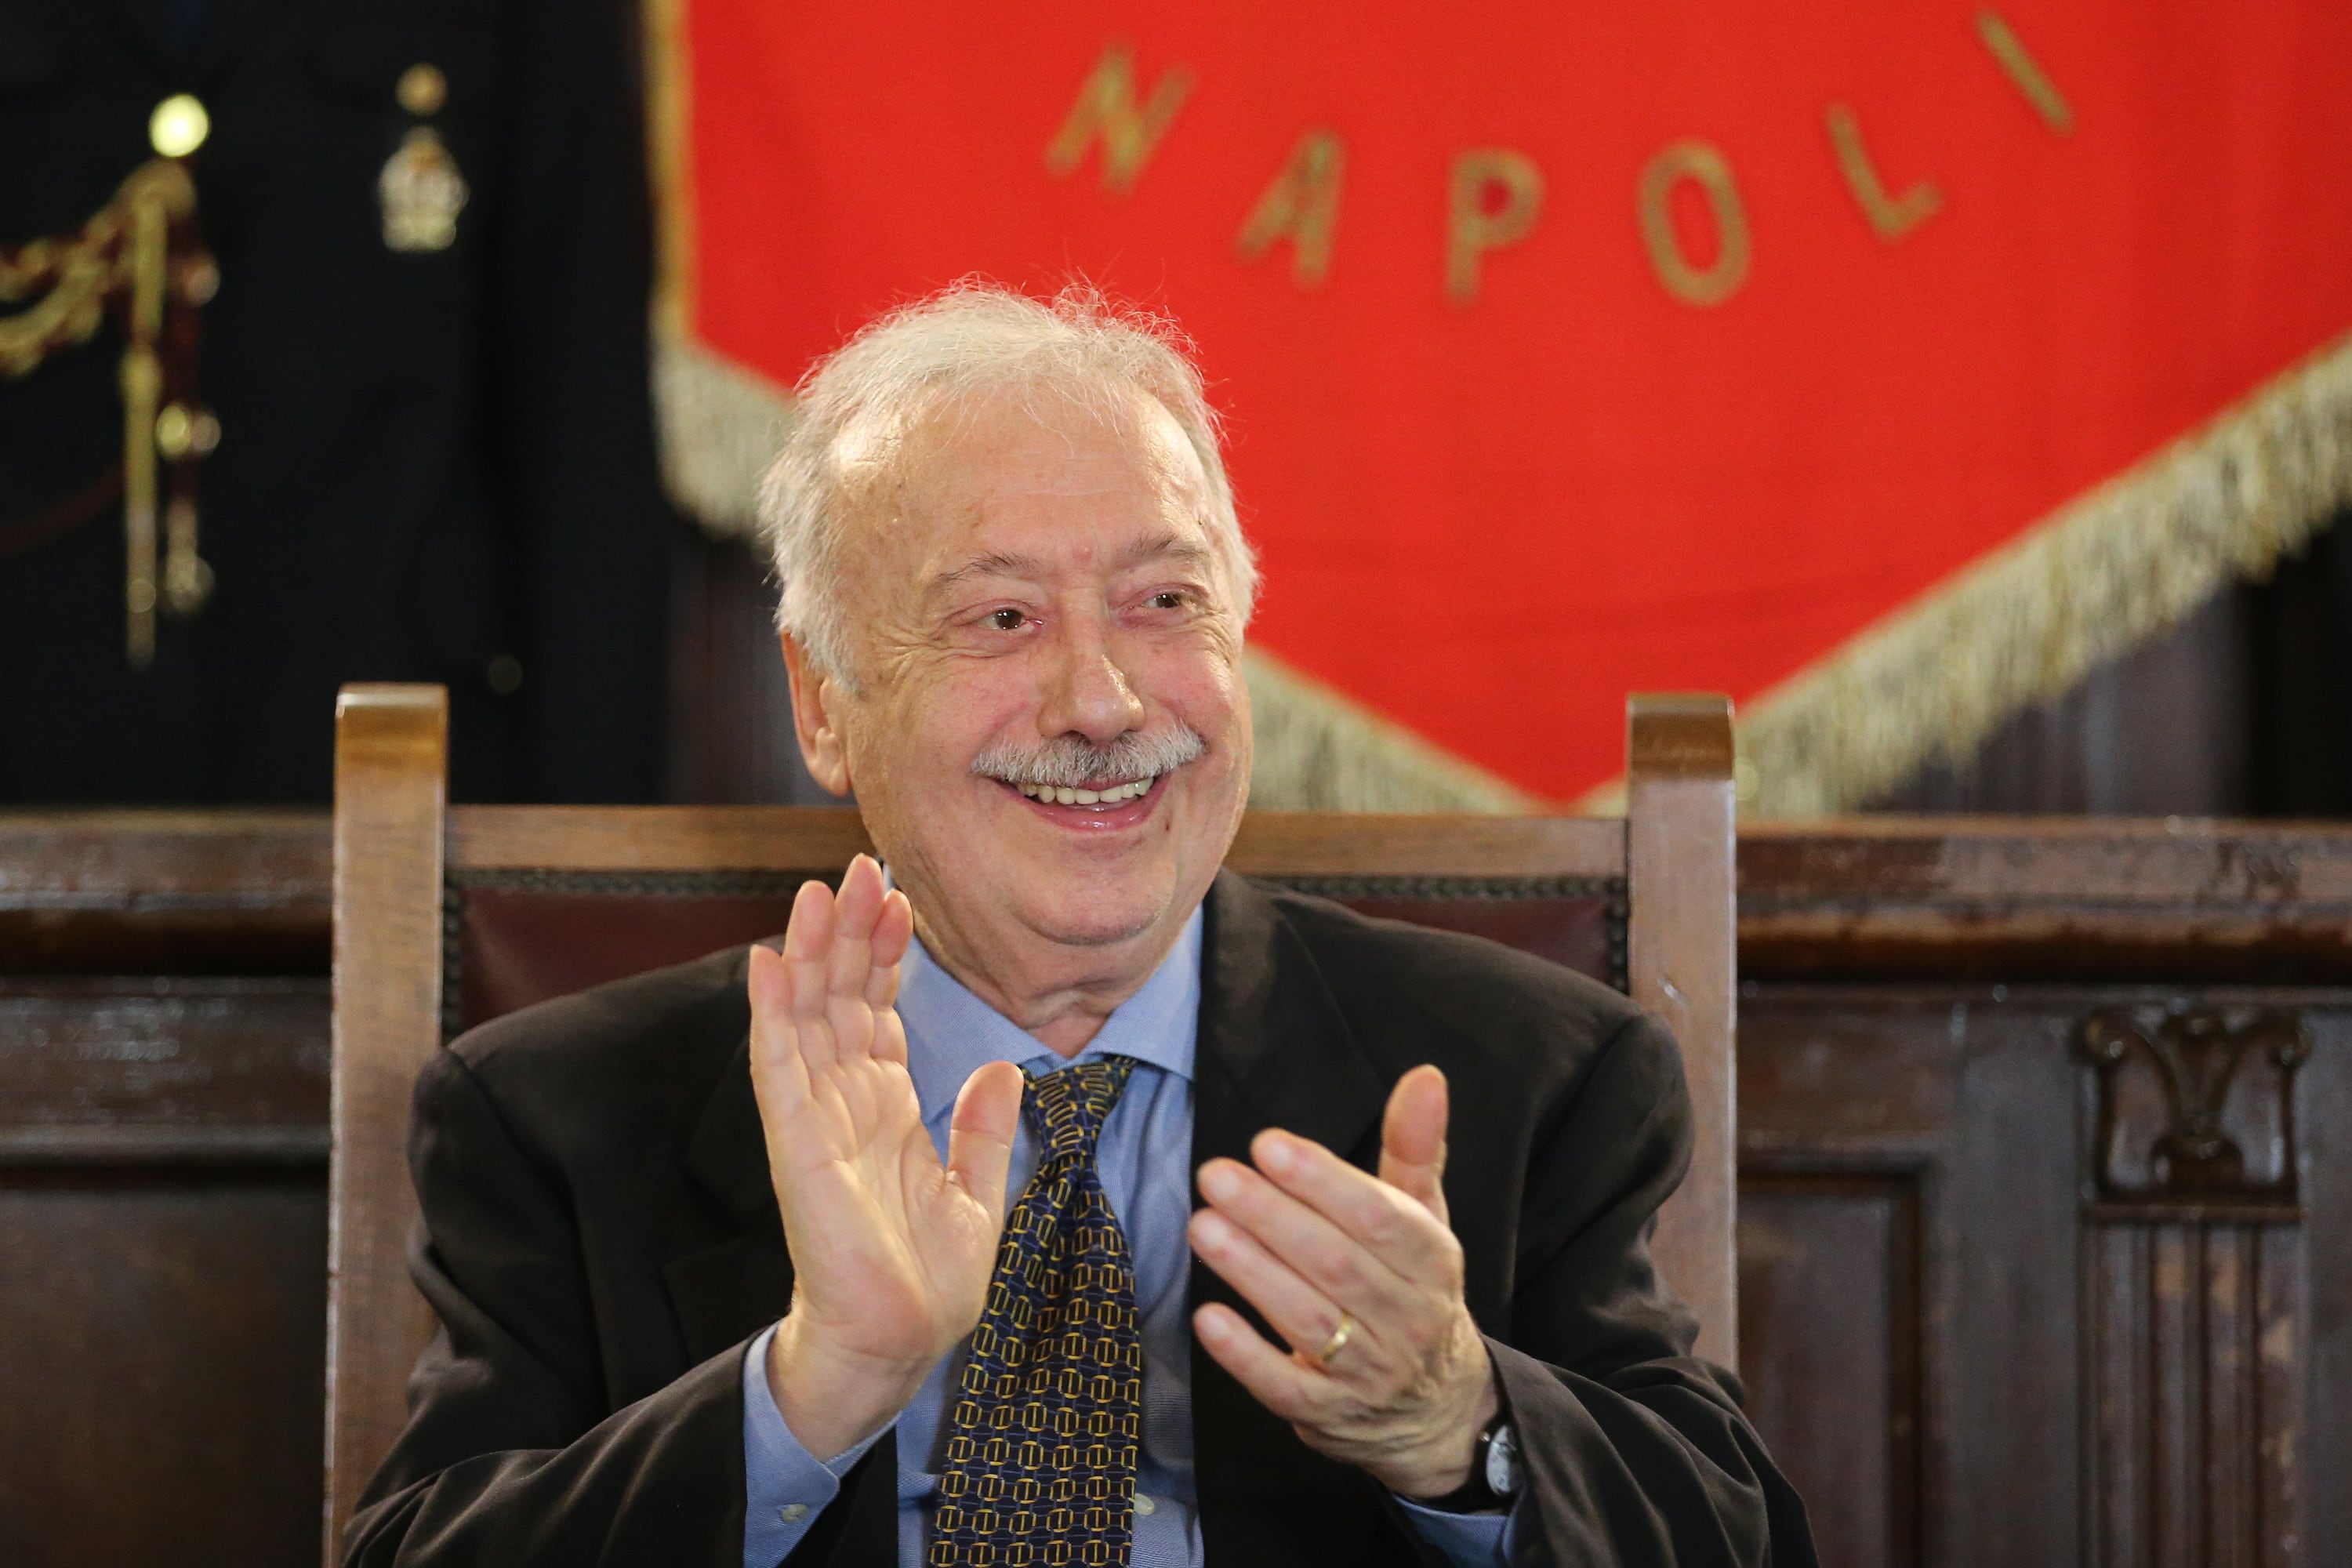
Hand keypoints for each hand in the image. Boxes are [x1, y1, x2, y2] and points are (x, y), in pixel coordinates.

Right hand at [749, 854, 1025, 1458]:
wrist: (898, 1344)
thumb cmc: (928, 1283)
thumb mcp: (977, 1194)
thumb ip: (984, 1128)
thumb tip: (1005, 1066)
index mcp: (887, 1110)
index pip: (880, 1013)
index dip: (888, 955)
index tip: (900, 895)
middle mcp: (846, 1104)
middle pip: (843, 999)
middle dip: (851, 931)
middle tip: (861, 864)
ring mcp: (817, 1121)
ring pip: (809, 1017)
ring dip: (813, 952)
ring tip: (818, 888)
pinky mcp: (799, 1144)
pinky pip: (781, 1067)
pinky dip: (775, 1013)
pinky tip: (772, 960)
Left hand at [1187, 1066, 1498, 1497]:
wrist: (1437, 1412)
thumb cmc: (1414, 1293)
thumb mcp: (1424, 1221)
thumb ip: (1415, 1148)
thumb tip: (1425, 1075)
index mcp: (1433, 1262)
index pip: (1381, 1218)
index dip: (1325, 1182)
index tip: (1269, 1146)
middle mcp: (1408, 1319)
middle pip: (1339, 1265)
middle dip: (1273, 1218)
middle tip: (1215, 1175)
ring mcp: (1369, 1372)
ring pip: (1309, 1321)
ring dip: (1252, 1272)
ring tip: (1201, 1226)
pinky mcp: (1328, 1415)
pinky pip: (1286, 1387)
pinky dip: (1246, 1355)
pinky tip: (1207, 1317)